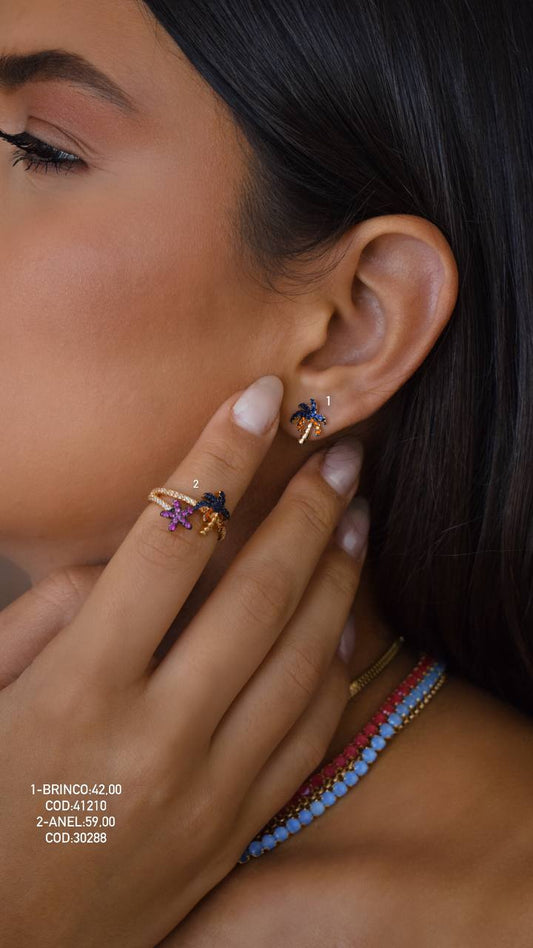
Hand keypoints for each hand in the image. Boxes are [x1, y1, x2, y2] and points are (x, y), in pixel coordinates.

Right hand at [0, 375, 367, 947]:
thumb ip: (49, 616)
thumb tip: (127, 559)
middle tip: (339, 451)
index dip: (219, 457)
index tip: (257, 401)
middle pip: (257, 591)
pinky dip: (334, 669)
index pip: (171, 540)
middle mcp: (157, 734)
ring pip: (301, 659)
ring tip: (358, 518)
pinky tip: (347, 619)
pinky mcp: (232, 829)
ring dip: (338, 576)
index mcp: (82, 687)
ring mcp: (207, 788)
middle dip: (305, 508)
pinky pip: (304, 736)